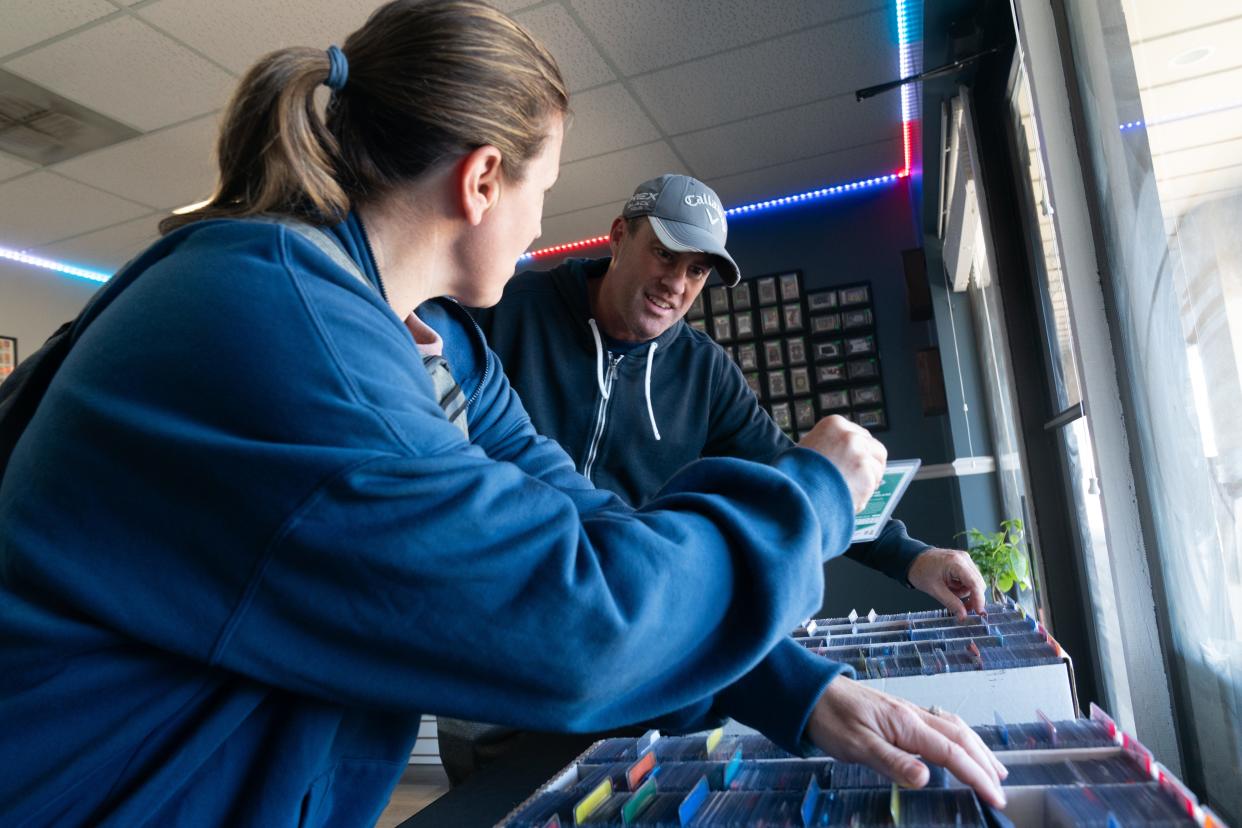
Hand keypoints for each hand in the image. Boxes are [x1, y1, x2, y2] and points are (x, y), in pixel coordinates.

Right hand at [798, 415, 885, 511]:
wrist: (793, 493)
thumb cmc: (794, 474)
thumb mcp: (807, 447)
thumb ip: (828, 444)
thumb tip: (840, 452)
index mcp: (834, 424)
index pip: (860, 435)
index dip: (860, 452)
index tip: (856, 463)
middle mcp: (849, 435)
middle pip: (875, 449)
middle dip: (870, 465)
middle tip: (859, 479)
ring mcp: (860, 454)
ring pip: (878, 467)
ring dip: (868, 481)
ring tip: (851, 490)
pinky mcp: (866, 474)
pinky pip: (873, 485)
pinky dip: (863, 495)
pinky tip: (848, 497)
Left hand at [805, 676, 1007, 807]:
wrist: (809, 691)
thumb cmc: (829, 717)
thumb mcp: (856, 745)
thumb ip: (892, 761)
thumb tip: (926, 778)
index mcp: (906, 724)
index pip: (952, 753)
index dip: (977, 776)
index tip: (995, 797)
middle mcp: (913, 714)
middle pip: (961, 738)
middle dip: (985, 764)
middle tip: (1002, 789)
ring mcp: (907, 711)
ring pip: (953, 728)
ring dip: (976, 748)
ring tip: (993, 769)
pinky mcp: (898, 713)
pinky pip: (939, 724)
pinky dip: (958, 737)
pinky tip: (956, 745)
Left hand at [907, 548, 987, 618]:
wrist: (912, 559)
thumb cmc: (920, 571)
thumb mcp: (934, 590)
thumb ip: (951, 603)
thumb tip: (964, 616)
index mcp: (956, 563)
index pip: (975, 583)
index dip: (979, 600)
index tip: (979, 613)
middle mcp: (964, 558)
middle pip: (978, 584)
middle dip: (971, 597)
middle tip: (961, 608)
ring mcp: (965, 559)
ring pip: (975, 583)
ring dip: (964, 592)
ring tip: (948, 591)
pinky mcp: (963, 562)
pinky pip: (969, 579)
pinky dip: (962, 586)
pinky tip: (951, 586)